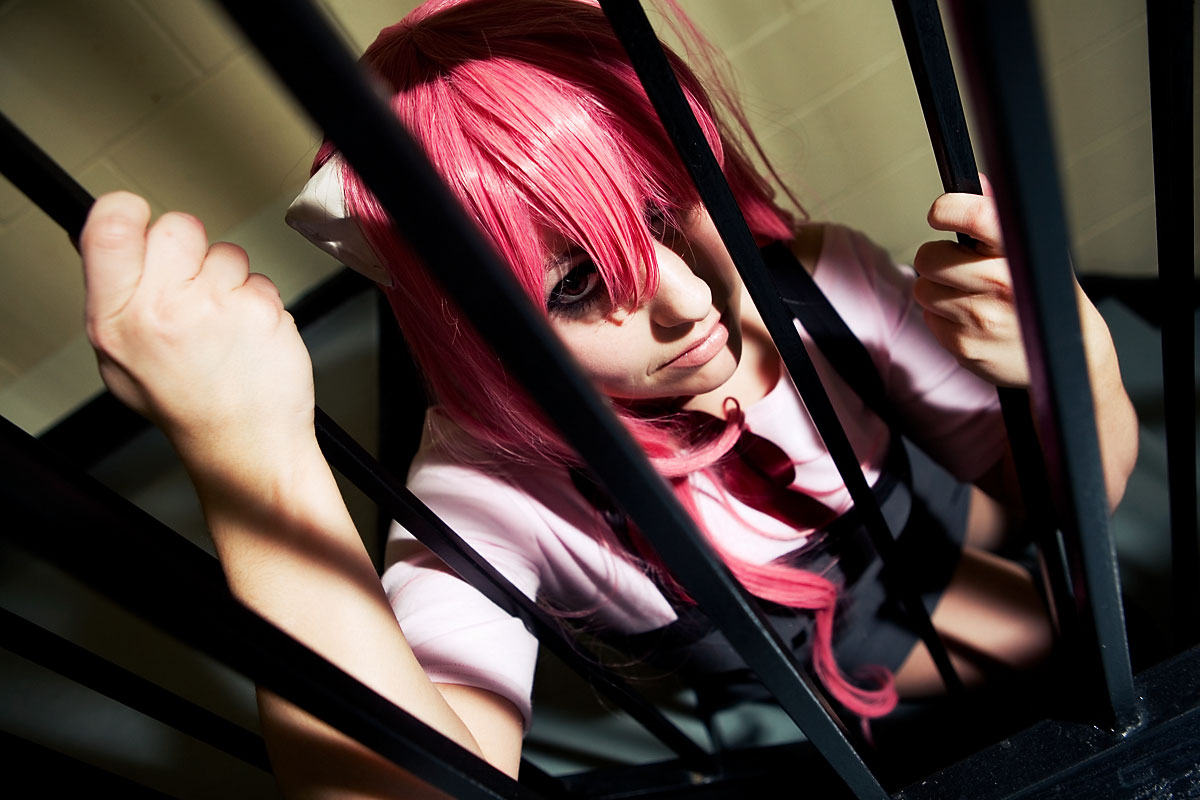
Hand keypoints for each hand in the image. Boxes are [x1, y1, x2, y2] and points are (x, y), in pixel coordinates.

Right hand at [81, 192, 315, 466]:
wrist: (244, 445)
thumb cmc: (186, 404)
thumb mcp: (120, 359)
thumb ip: (115, 299)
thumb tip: (112, 243)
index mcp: (115, 319)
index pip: (110, 226)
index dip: (129, 210)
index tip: (141, 219)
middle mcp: (161, 310)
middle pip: (177, 225)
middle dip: (190, 249)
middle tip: (192, 288)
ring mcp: (215, 308)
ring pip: (225, 251)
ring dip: (229, 280)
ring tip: (223, 325)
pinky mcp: (260, 310)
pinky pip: (260, 279)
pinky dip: (258, 301)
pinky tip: (248, 336)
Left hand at [913, 175, 1030, 387]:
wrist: (1065, 357)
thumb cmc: (1046, 297)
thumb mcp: (1037, 252)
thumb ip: (999, 217)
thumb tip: (976, 181)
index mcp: (1022, 253)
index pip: (977, 217)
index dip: (949, 209)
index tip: (940, 213)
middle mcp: (1001, 284)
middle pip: (929, 257)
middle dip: (936, 258)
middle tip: (955, 264)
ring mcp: (981, 318)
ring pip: (923, 288)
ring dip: (937, 290)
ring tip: (967, 294)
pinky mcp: (965, 346)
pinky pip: (929, 319)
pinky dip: (942, 317)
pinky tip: (970, 319)